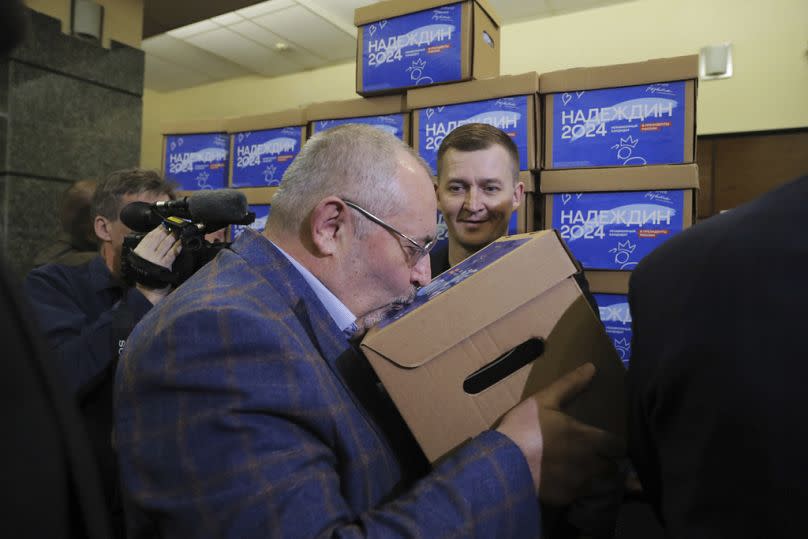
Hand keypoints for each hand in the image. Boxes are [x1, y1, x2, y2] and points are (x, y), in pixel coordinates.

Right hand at [132, 225, 181, 303]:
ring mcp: (156, 258)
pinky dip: (177, 247)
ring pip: (166, 244)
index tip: (164, 224)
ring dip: (173, 237)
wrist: (148, 289)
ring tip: (178, 232)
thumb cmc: (146, 273)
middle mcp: (147, 253)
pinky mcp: (164, 265)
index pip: (150, 236)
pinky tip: (181, 243)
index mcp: (140, 250)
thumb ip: (147, 248)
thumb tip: (157, 235)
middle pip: (159, 238)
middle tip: (174, 226)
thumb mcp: (142, 259)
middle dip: (167, 231)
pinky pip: (172, 253)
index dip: (158, 229)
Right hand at [496, 363, 624, 504]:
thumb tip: (592, 366)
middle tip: (601, 460)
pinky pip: (581, 498)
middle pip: (613, 469)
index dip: (615, 445)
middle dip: (609, 464)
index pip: (618, 445)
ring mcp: (579, 484)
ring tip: (589, 477)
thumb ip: (570, 385)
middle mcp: (590, 463)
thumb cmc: (525, 428)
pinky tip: (569, 488)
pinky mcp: (566, 499)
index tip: (610, 444)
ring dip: (598, 481)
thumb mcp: (544, 400)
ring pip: (601, 486)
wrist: (504, 465)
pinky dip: (579, 494)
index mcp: (587, 438)